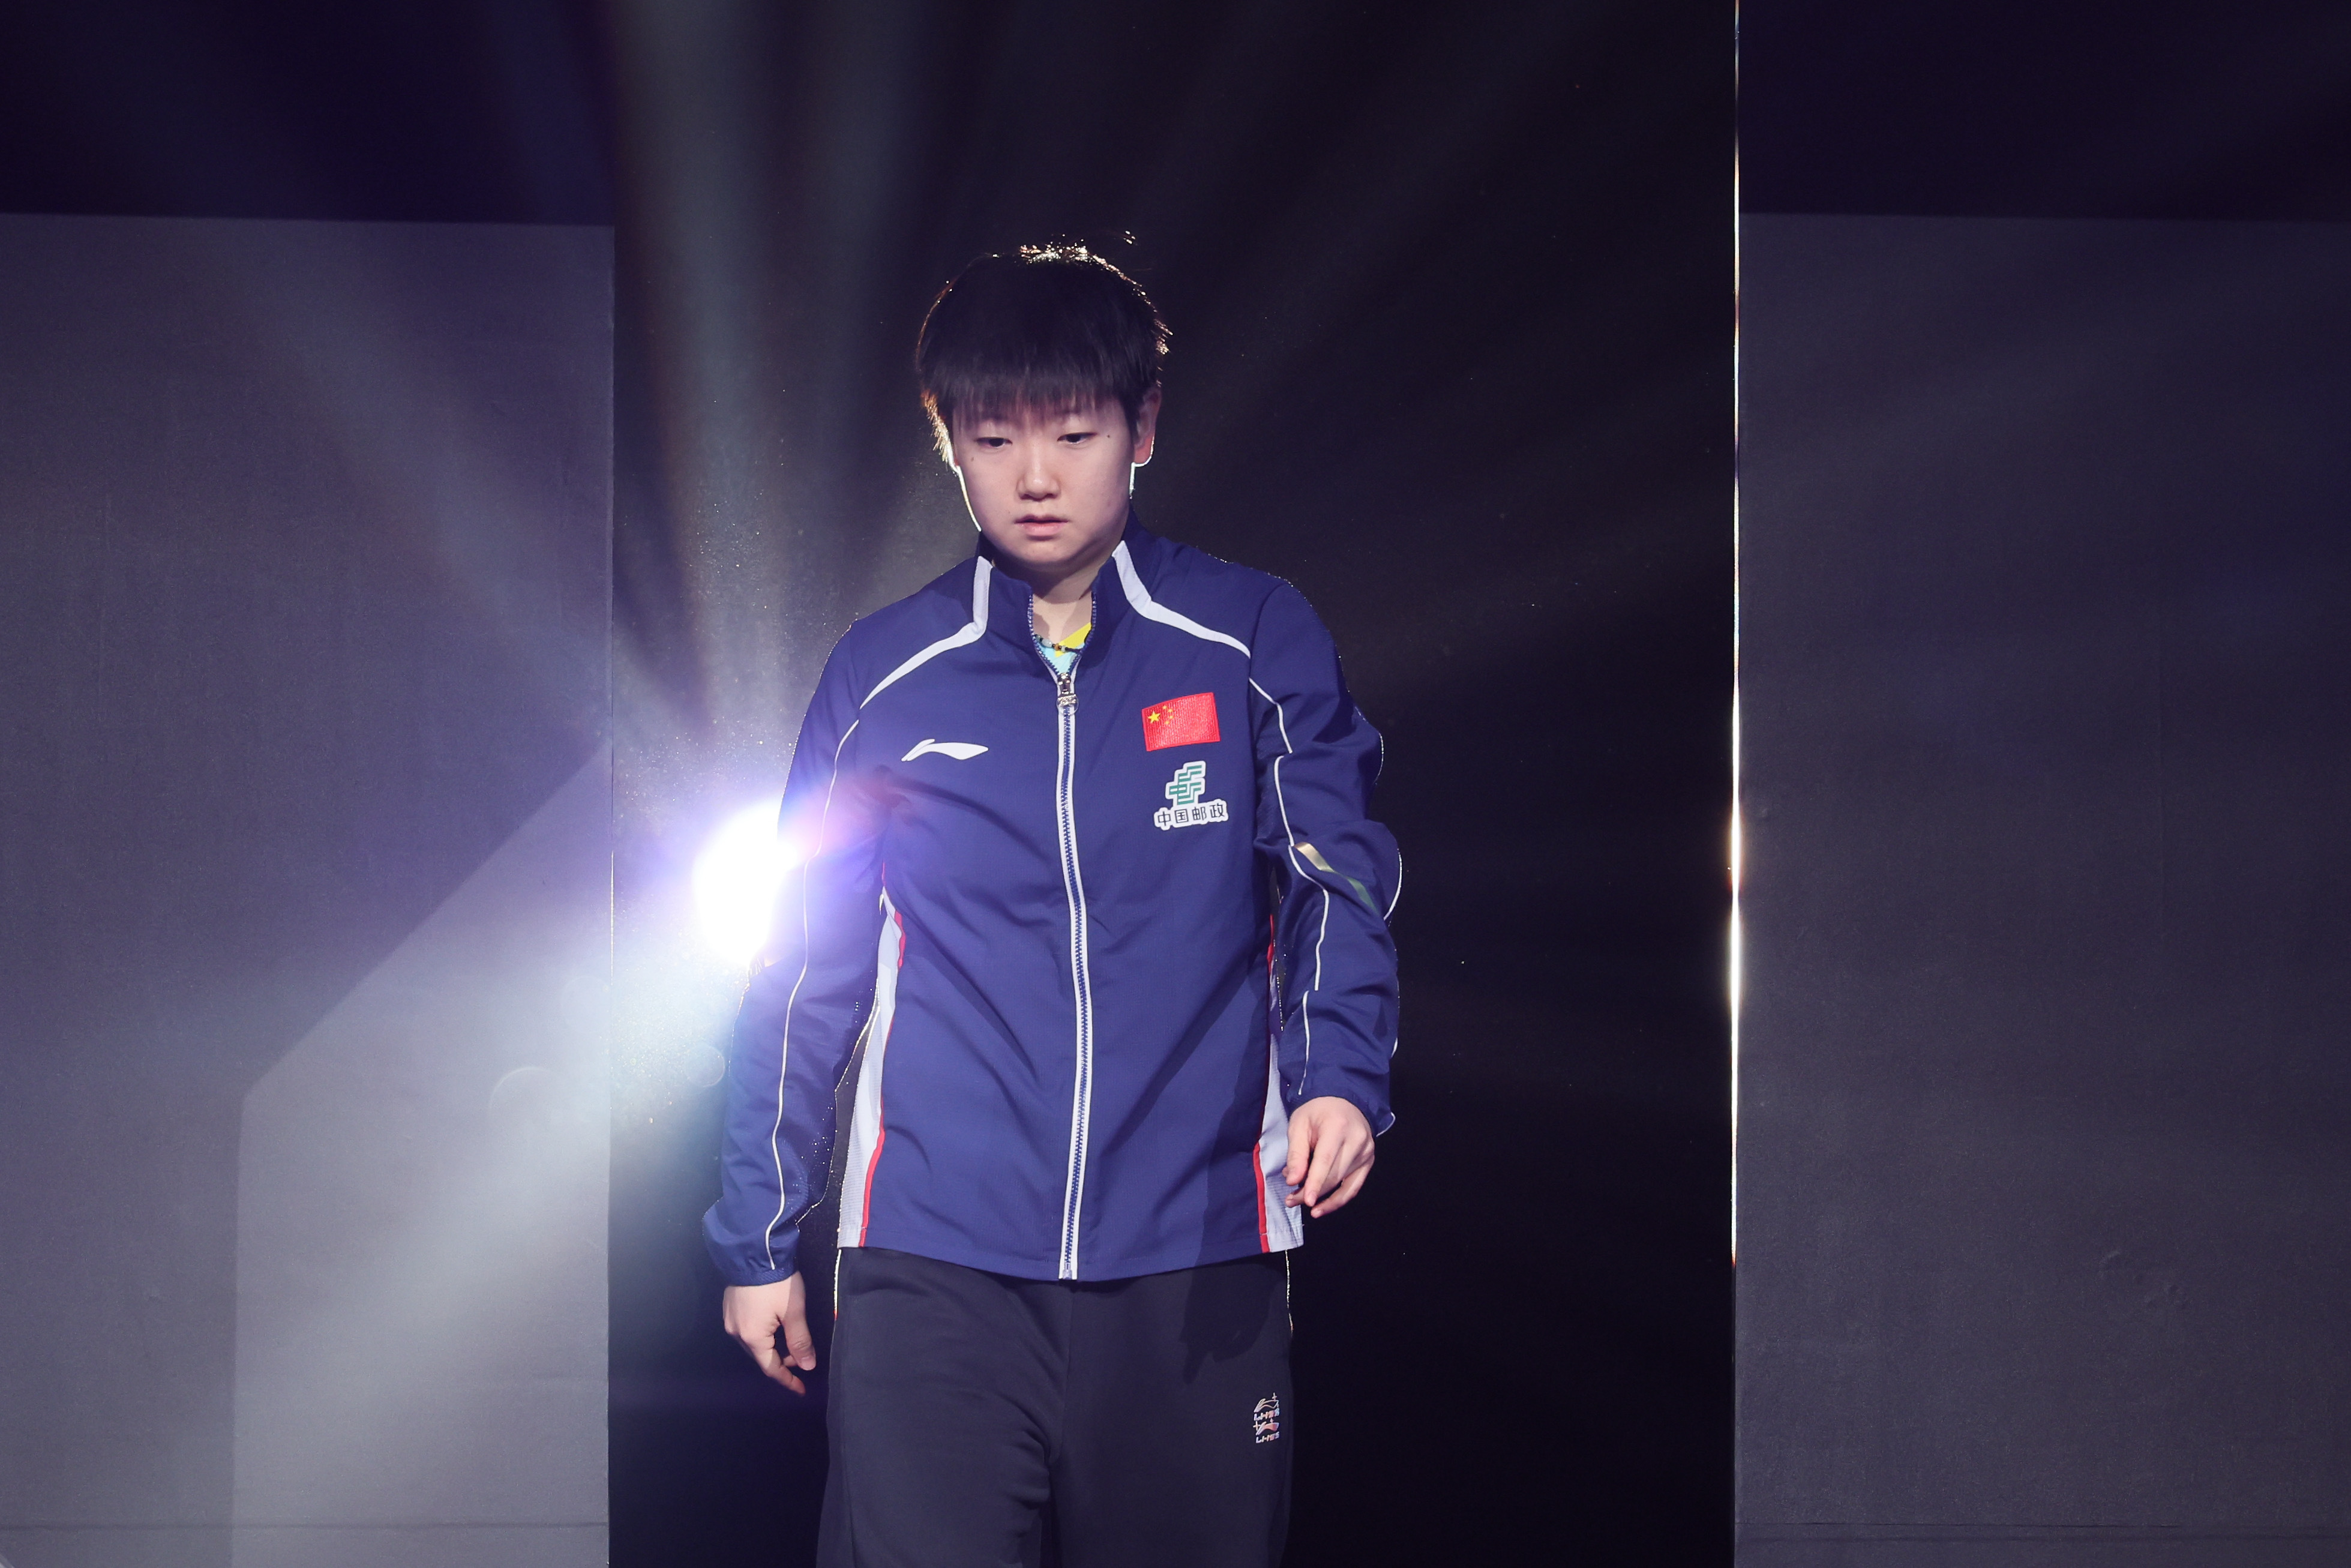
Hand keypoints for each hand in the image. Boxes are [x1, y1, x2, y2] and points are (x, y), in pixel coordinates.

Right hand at [723, 1274, 815, 1393]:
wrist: (755, 1251)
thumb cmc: (776, 1282)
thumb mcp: (794, 1311)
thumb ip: (800, 1341)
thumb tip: (807, 1366)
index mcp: (752, 1337)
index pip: (771, 1368)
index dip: (787, 1380)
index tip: (801, 1389)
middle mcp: (736, 1332)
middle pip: (761, 1356)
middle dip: (782, 1361)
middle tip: (803, 1357)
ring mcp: (731, 1319)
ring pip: (755, 1342)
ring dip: (773, 1346)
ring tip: (793, 1340)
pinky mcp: (731, 1306)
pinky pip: (748, 1329)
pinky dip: (764, 1334)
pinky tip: (777, 1325)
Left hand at [1283, 1096, 1375, 1217]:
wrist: (1342, 1101)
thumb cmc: (1317, 1112)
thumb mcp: (1299, 1125)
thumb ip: (1296, 1154)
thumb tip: (1292, 1181)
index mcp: (1338, 1127)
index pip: (1326, 1160)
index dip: (1315, 1183)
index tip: (1305, 1200)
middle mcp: (1357, 1140)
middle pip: (1334, 1176)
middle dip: (1311, 1192)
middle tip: (1291, 1199)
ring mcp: (1366, 1152)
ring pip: (1342, 1184)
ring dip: (1322, 1198)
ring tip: (1301, 1202)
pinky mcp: (1368, 1162)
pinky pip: (1354, 1187)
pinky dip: (1338, 1200)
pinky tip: (1323, 1207)